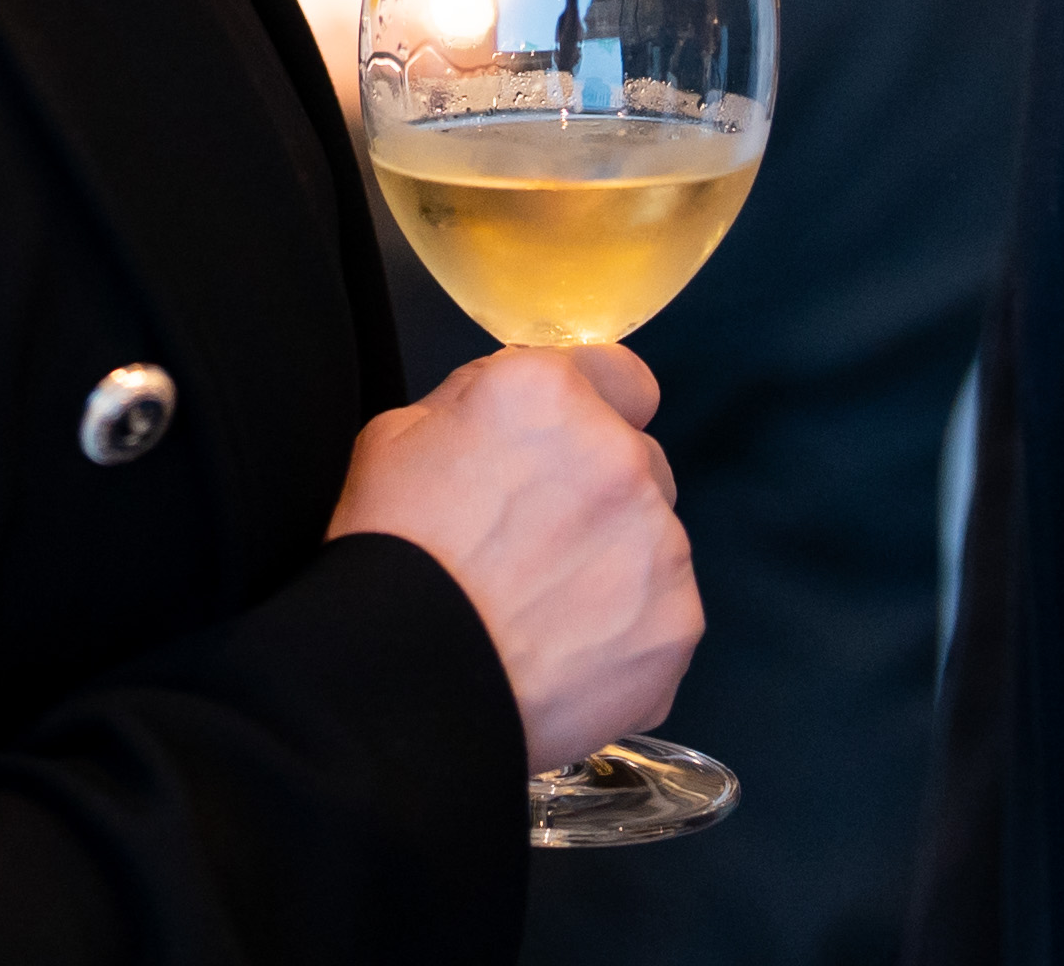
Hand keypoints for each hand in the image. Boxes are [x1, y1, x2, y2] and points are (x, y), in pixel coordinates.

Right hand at [326, 344, 700, 770]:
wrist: (400, 684)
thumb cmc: (387, 555)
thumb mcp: (400, 436)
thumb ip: (479, 403)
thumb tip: (520, 418)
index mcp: (552, 396)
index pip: (623, 380)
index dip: (594, 416)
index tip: (569, 457)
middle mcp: (622, 458)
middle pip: (640, 466)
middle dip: (601, 498)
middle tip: (537, 551)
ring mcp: (660, 546)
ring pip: (656, 545)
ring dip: (615, 569)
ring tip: (544, 620)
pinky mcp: (676, 626)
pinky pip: (662, 621)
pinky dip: (625, 641)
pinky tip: (565, 664)